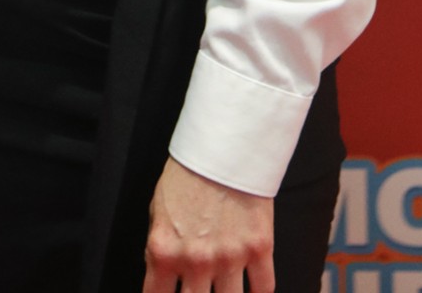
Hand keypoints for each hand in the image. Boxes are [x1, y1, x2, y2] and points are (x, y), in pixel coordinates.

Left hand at [143, 156, 274, 292]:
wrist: (223, 144)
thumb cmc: (187, 175)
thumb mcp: (158, 211)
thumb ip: (160, 250)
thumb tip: (163, 277)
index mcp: (164, 252)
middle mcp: (196, 261)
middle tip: (201, 289)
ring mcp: (230, 257)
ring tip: (226, 288)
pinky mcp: (259, 248)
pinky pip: (264, 288)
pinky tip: (252, 289)